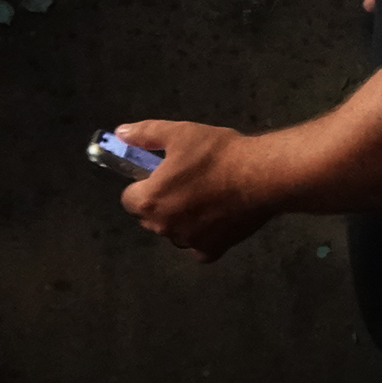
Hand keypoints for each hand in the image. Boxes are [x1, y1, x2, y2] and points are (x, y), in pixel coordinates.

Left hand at [113, 119, 275, 262]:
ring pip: (174, 233)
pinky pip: (199, 248)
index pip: (130, 198)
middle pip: (150, 218)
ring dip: (181, 221)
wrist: (261, 175)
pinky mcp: (212, 250)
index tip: (162, 174)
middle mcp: (163, 227)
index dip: (144, 184)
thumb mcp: (180, 133)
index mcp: (150, 200)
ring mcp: (188, 241)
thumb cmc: (217, 154)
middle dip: (161, 204)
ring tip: (205, 199)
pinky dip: (203, 238)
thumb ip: (146, 134)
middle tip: (186, 183)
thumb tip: (120, 132)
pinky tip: (216, 220)